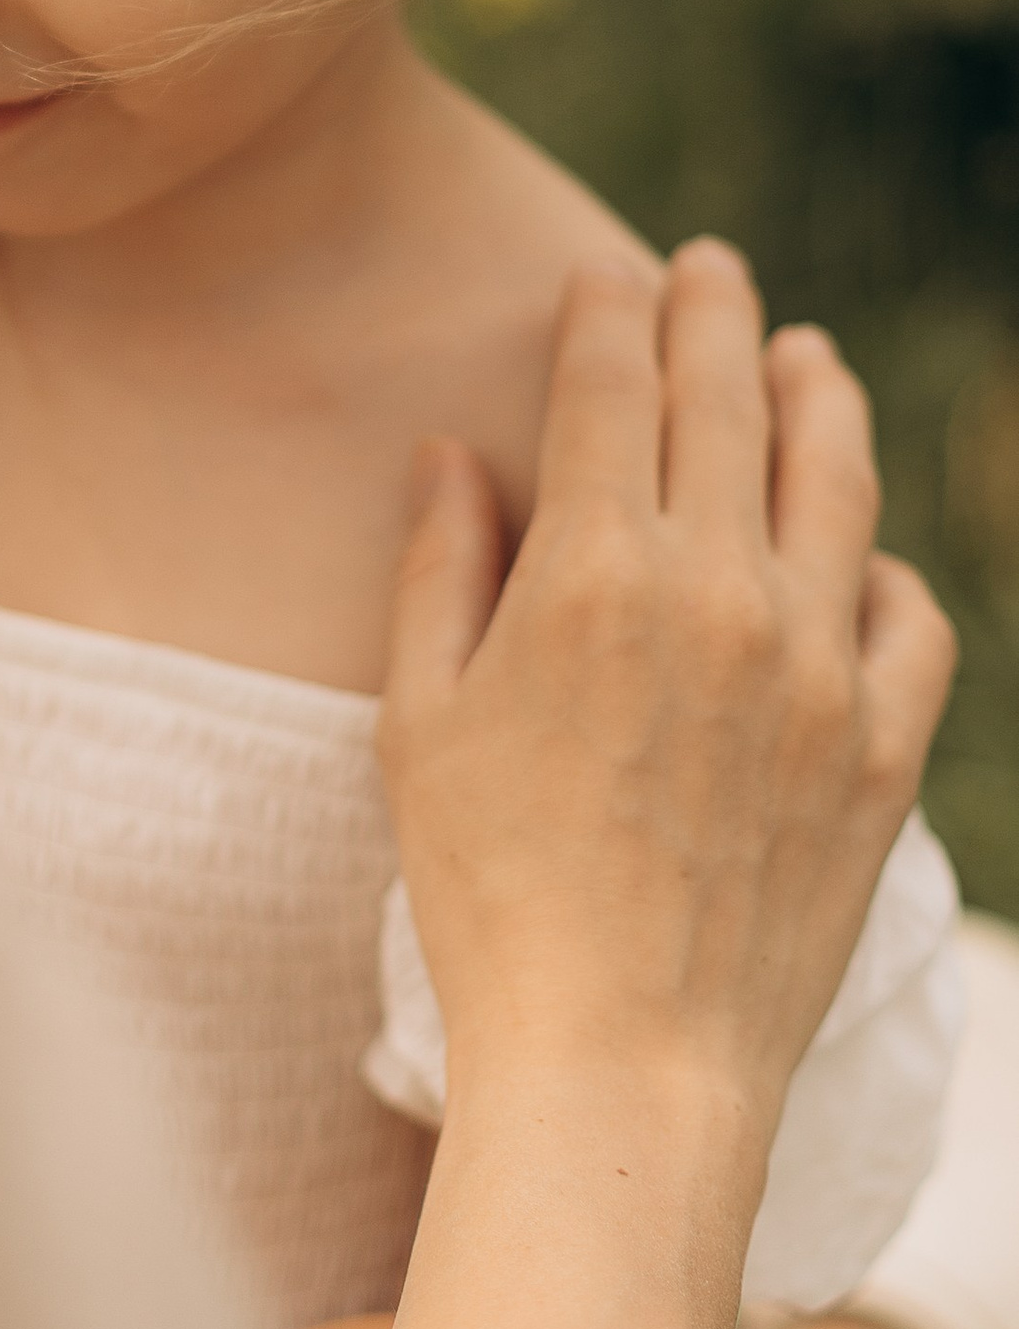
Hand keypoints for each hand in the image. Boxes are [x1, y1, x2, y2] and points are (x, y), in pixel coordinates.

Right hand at [374, 241, 955, 1328]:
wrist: (624, 1058)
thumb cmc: (488, 896)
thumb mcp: (421, 721)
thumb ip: (440, 570)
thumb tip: (451, 455)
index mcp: (592, 575)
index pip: (609, 390)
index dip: (604, 317)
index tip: (603, 277)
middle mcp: (720, 593)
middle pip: (727, 405)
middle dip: (712, 318)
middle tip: (708, 270)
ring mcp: (817, 667)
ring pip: (837, 482)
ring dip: (820, 398)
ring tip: (808, 356)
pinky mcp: (882, 746)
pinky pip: (908, 614)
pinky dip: (881, 564)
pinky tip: (854, 553)